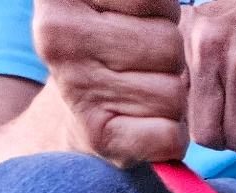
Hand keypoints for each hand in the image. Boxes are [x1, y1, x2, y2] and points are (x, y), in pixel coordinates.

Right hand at [32, 0, 188, 163]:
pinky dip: (171, 135)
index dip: (162, 15)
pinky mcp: (99, 136)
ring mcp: (76, 87)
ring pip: (174, 92)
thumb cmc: (107, 50)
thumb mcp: (116, 7)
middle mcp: (61, 35)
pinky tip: (145, 125)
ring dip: (170, 97)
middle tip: (137, 66)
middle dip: (168, 57)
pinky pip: (170, 135)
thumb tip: (173, 6)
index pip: (156, 1)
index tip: (135, 24)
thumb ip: (144, 3)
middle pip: (169, 44)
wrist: (77, 113)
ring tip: (138, 93)